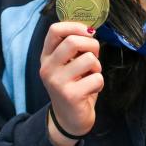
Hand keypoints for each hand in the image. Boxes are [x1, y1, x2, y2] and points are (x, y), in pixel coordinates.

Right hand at [39, 22, 103, 145]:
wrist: (69, 119)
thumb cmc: (73, 86)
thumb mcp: (67, 65)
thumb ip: (73, 49)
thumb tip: (90, 30)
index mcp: (46, 57)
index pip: (54, 30)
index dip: (74, 26)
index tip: (88, 32)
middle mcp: (48, 68)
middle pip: (72, 41)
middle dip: (92, 45)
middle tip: (94, 55)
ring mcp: (57, 82)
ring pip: (88, 59)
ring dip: (97, 66)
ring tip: (91, 75)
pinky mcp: (71, 95)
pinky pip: (96, 78)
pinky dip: (99, 83)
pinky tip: (92, 89)